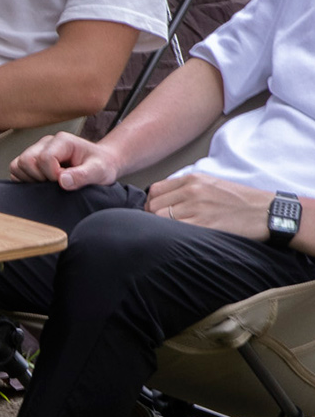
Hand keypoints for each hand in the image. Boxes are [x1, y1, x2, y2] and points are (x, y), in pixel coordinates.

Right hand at [9, 132, 119, 189]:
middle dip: (40, 177)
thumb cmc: (101, 166)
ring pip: (17, 165)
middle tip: (56, 183)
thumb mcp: (99, 171)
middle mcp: (46, 142)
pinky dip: (24, 179)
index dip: (53, 175)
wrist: (102, 164)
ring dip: (31, 179)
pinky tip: (41, 183)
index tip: (67, 181)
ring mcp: (36, 150)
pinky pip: (15, 170)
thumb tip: (62, 181)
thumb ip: (82, 176)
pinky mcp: (31, 159)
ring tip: (49, 182)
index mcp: (62, 141)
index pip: (44, 158)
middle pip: (26, 161)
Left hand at [146, 174, 271, 238]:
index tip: (155, 211)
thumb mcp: (211, 184)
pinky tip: (178, 238)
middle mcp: (192, 191)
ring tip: (169, 232)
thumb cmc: (239, 200)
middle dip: (152, 217)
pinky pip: (175, 230)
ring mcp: (197, 208)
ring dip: (160, 227)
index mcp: (193, 179)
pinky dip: (171, 234)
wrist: (266, 212)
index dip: (150, 203)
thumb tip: (161, 199)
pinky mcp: (204, 225)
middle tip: (160, 225)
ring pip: (159, 218)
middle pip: (153, 205)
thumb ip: (186, 188)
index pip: (154, 190)